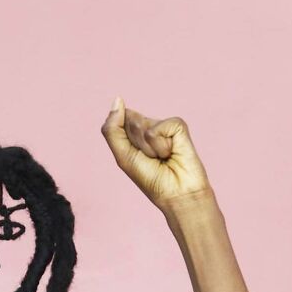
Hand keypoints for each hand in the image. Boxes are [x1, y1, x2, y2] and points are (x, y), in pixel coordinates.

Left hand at [101, 97, 212, 213]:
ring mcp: (163, 125)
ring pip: (143, 124)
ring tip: (162, 158)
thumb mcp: (123, 156)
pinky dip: (161, 145)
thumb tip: (118, 99)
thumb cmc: (151, 178)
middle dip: (136, 144)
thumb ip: (113, 129)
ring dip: (149, 148)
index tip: (135, 157)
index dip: (123, 141)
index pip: (117, 122)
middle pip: (130, 121)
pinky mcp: (178, 125)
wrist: (177, 192)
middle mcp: (148, 126)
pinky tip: (172, 153)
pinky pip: (159, 127)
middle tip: (149, 159)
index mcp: (132, 134)